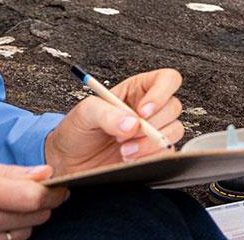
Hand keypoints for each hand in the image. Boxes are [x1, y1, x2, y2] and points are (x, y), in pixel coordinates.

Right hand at [0, 158, 66, 238]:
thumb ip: (10, 172)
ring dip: (25, 224)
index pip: (33, 197)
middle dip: (42, 207)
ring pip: (23, 235)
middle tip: (36, 198)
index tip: (59, 188)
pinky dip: (9, 238)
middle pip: (34, 218)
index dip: (53, 193)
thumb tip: (45, 173)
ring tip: (8, 212)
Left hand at [43, 68, 185, 176]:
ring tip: (124, 150)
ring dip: (150, 143)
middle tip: (124, 135)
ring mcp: (154, 132)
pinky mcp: (154, 153)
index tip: (142, 112)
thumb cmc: (76, 132)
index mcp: (137, 90)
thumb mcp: (84, 113)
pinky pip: (167, 153)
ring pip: (174, 130)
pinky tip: (130, 159)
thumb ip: (106, 113)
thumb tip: (132, 123)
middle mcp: (149, 109)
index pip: (167, 80)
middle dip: (150, 125)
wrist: (69, 163)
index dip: (161, 93)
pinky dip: (150, 157)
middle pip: (174, 107)